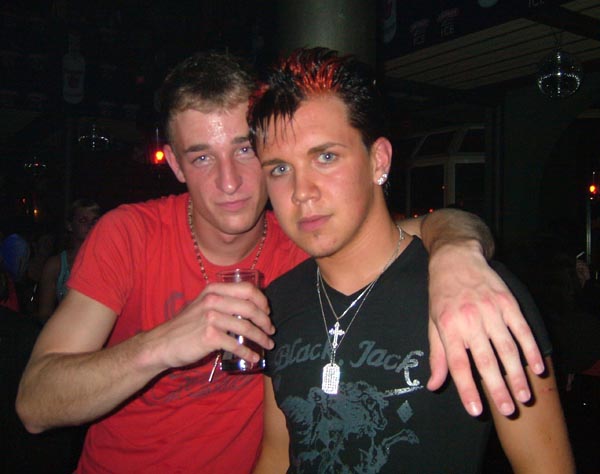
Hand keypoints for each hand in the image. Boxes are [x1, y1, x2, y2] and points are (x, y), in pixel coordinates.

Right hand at [147, 281, 274, 370]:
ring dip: (261, 337)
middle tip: (271, 331)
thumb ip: (223, 301)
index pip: (247, 289)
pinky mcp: (209, 337)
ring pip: (246, 327)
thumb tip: (251, 307)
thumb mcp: (202, 304)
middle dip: (265, 321)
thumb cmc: (185, 326)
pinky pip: (236, 345)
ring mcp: (211, 318)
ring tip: (268, 344)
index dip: (262, 300)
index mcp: (214, 289)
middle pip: (250, 308)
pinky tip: (253, 357)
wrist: (162, 344)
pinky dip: (248, 352)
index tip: (267, 312)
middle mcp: (213, 300)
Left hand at [426, 241, 544, 416]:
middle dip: (498, 387)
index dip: (466, 388)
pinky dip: (531, 349)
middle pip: (486, 360)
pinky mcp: (507, 302)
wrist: (456, 258)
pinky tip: (536, 367)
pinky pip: (522, 329)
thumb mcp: (432, 322)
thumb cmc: (441, 294)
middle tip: (508, 410)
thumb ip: (437, 355)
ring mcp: (491, 310)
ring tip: (524, 395)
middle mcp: (469, 320)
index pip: (458, 364)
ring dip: (517, 374)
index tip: (475, 410)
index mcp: (448, 327)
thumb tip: (433, 385)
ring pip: (507, 347)